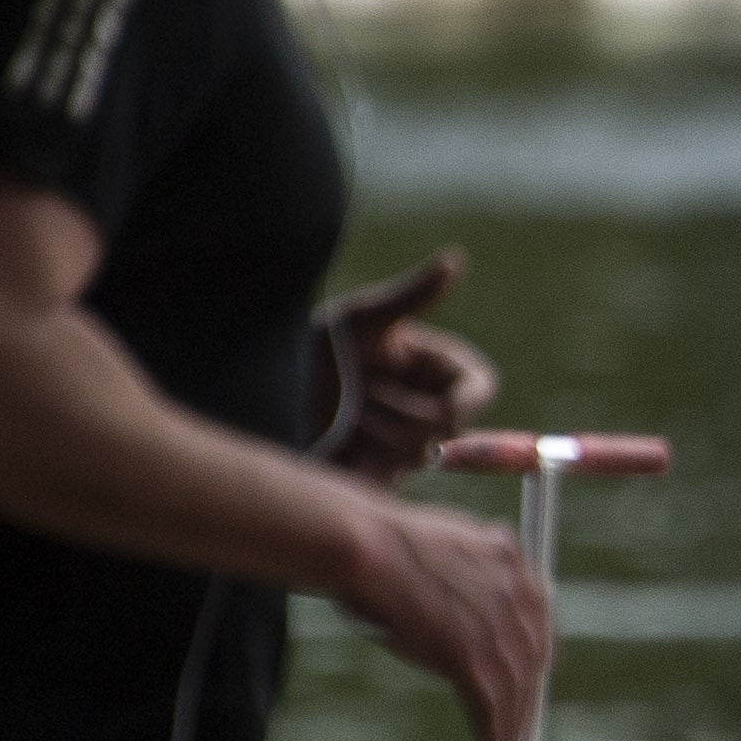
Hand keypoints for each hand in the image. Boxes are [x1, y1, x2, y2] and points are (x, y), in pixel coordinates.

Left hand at [318, 249, 498, 480]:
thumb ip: (412, 295)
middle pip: (445, 429)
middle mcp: (426, 408)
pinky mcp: (378, 473)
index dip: (456, 401)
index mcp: (435, 369)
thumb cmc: (314, 347)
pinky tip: (339, 446)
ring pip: (416, 454)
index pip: (477, 392)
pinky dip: (364, 464)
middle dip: (399, 415)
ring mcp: (403, 444)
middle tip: (360, 396)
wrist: (263, 393)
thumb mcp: (361, 319)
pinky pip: (389, 481)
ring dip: (374, 434)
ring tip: (341, 415)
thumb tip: (455, 260)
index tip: (421, 393)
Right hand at [342, 493, 552, 740]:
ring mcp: (494, 621)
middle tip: (520, 719)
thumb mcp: (448, 542)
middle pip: (532, 654)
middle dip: (526, 692)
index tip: (532, 674)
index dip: (536, 652)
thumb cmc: (385, 544)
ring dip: (511, 722)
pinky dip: (493, 731)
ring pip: (514, 684)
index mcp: (509, 556)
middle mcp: (513, 588)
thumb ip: (474, 568)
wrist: (363, 545)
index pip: (538, 615)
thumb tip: (474, 605)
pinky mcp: (470, 652)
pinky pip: (490, 701)